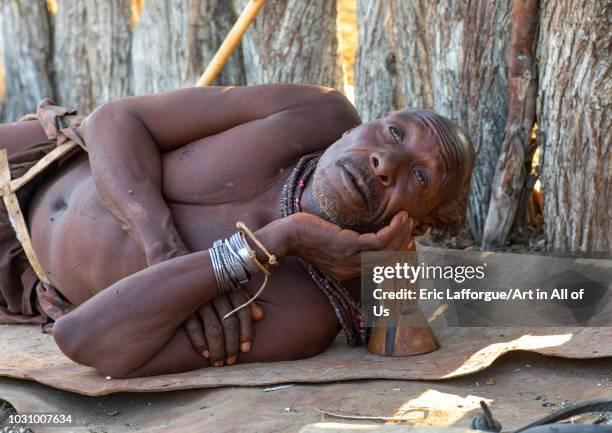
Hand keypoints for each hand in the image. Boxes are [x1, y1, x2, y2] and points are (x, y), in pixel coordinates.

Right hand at [183, 290, 263, 366]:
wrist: (182, 286)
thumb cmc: (213, 295)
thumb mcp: (230, 295)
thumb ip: (246, 304)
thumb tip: (260, 316)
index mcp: (230, 288)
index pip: (243, 310)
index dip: (246, 332)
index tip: (246, 350)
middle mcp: (216, 293)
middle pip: (229, 322)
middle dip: (232, 345)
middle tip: (231, 361)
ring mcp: (199, 301)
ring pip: (213, 329)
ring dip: (217, 349)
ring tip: (219, 362)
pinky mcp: (183, 308)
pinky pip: (193, 328)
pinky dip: (200, 343)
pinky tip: (205, 355)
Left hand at [285, 211, 413, 280]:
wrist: (286, 236)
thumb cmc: (304, 234)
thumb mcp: (328, 243)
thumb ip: (345, 242)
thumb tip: (360, 232)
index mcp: (346, 271)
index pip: (378, 265)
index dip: (395, 251)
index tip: (405, 237)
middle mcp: (351, 269)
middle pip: (387, 260)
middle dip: (402, 241)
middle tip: (411, 225)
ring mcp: (350, 259)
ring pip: (386, 250)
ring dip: (401, 233)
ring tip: (408, 218)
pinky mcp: (348, 247)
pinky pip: (379, 241)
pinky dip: (393, 230)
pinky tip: (398, 218)